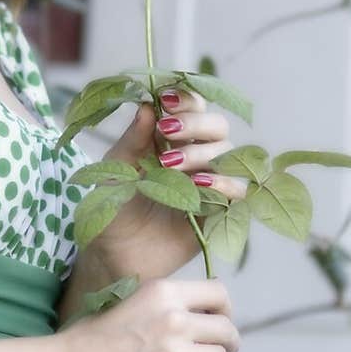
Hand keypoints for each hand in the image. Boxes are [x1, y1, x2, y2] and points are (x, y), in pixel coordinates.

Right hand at [58, 275, 239, 351]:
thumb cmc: (88, 339)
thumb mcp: (128, 303)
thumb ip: (163, 308)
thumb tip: (197, 318)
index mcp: (162, 293)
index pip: (219, 292)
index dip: (224, 309)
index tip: (217, 321)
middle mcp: (175, 319)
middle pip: (226, 330)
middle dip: (224, 343)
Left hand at [91, 86, 248, 279]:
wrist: (114, 252)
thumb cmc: (112, 206)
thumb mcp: (115, 169)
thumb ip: (133, 139)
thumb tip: (148, 106)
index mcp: (171, 139)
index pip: (192, 107)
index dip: (186, 99)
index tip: (166, 100)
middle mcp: (196, 156)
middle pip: (217, 126)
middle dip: (196, 123)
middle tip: (168, 132)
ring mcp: (210, 183)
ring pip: (229, 154)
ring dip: (201, 153)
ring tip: (170, 165)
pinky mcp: (219, 211)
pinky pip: (238, 191)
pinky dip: (223, 183)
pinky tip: (198, 185)